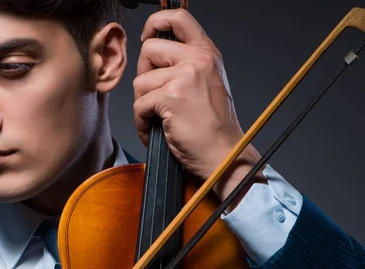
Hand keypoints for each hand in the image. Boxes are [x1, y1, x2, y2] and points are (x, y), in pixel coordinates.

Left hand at [133, 9, 265, 203]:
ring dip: (142, 104)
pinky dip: (142, 122)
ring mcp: (184, 77)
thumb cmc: (214, 127)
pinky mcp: (171, 97)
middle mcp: (198, 60)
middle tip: (154, 95)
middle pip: (149, 49)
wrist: (224, 155)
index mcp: (207, 54)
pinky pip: (139, 104)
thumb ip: (187, 64)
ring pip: (140, 81)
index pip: (179, 17)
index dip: (155, 22)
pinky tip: (155, 129)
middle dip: (144, 74)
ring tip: (158, 119)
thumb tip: (152, 54)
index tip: (147, 36)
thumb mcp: (208, 83)